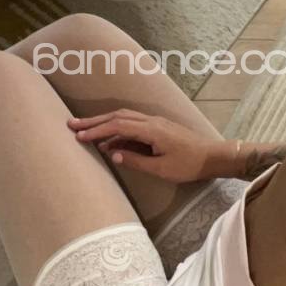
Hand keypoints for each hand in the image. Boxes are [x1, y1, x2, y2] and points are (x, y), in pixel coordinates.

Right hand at [68, 110, 232, 182]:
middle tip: (72, 125)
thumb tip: (113, 154)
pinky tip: (109, 139)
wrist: (213, 156)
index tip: (79, 135)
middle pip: (117, 116)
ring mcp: (155, 122)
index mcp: (151, 130)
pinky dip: (117, 127)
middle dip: (94, 121)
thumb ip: (136, 161)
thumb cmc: (189, 165)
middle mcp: (151, 121)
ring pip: (124, 117)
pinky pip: (132, 123)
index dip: (97, 130)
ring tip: (85, 129)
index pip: (117, 125)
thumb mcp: (161, 168)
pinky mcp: (158, 127)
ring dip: (104, 122)